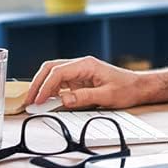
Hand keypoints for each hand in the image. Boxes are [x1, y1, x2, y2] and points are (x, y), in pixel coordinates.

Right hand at [25, 56, 148, 109]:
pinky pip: (60, 82)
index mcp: (86, 65)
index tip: (37, 100)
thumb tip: (64, 100)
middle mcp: (81, 65)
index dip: (45, 86)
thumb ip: (84, 98)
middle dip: (38, 83)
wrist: (138, 86)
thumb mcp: (107, 96)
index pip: (58, 72)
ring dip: (42, 86)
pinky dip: (51, 90)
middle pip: (51, 68)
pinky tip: (47, 101)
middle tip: (29, 100)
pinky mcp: (80, 79)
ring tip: (34, 102)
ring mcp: (79, 71)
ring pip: (53, 74)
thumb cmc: (126, 89)